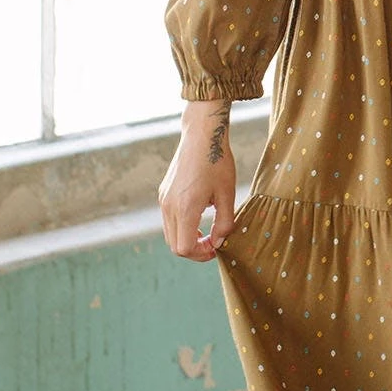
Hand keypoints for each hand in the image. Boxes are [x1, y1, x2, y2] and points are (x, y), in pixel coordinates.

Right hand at [158, 102, 235, 261]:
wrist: (201, 136)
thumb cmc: (218, 163)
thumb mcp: (228, 194)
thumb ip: (224, 223)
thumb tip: (218, 242)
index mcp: (186, 208)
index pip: (184, 248)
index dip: (201, 254)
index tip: (217, 247)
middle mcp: (169, 206)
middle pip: (174, 246)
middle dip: (194, 251)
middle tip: (213, 244)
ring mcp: (163, 200)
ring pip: (170, 234)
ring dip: (187, 239)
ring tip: (207, 234)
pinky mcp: (163, 194)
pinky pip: (169, 220)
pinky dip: (181, 227)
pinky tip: (198, 217)